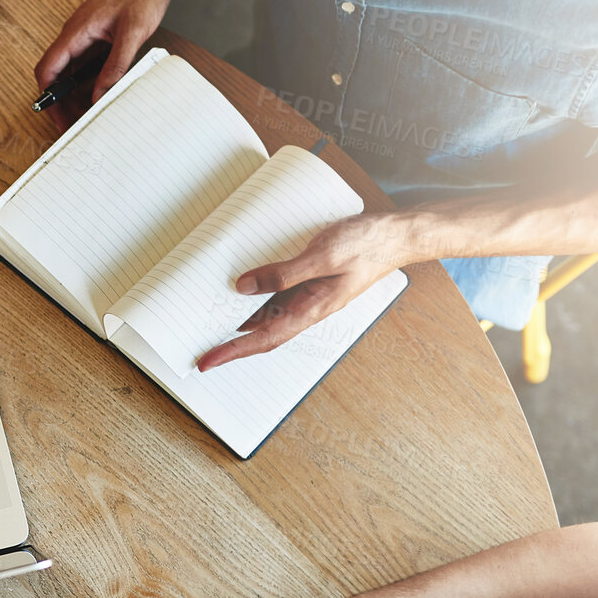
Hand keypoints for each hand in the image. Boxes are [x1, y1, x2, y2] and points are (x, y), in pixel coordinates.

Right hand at [34, 0, 178, 127]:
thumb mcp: (133, 33)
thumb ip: (115, 67)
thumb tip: (99, 95)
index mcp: (76, 31)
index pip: (48, 70)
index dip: (49, 99)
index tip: (60, 119)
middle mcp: (76, 33)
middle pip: (57, 75)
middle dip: (62, 102)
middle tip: (76, 124)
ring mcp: (86, 34)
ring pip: (72, 71)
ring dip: (77, 93)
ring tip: (90, 114)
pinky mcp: (99, 35)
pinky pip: (88, 63)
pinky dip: (91, 81)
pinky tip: (103, 92)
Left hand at [197, 212, 409, 370]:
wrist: (396, 236)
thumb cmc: (367, 245)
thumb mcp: (323, 255)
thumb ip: (284, 272)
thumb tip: (245, 286)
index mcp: (312, 309)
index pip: (264, 339)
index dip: (233, 352)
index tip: (208, 362)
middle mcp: (308, 308)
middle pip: (262, 336)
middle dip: (231, 347)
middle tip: (202, 353)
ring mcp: (308, 297)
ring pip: (268, 318)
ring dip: (240, 326)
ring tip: (209, 327)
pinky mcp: (309, 283)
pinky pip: (276, 299)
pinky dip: (254, 303)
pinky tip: (239, 296)